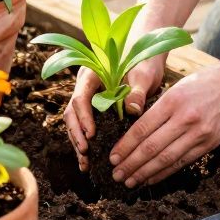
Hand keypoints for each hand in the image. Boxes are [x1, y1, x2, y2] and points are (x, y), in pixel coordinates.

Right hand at [63, 53, 166, 171]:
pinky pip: (84, 128)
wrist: (146, 57)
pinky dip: (85, 143)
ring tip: (85, 162)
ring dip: (78, 142)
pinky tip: (88, 162)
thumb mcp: (143, 75)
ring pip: (75, 122)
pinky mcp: (94, 110)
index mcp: (92, 73)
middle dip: (77, 133)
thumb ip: (137, 90)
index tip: (91, 133)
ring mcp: (88, 99)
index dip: (84, 116)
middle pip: (72, 112)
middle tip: (85, 152)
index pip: (81, 96)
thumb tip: (132, 110)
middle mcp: (85, 87)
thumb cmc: (144, 62)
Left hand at [110, 62, 219, 187]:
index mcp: (172, 101)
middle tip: (116, 174)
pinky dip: (165, 173)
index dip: (125, 146)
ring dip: (145, 173)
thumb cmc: (205, 81)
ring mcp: (199, 133)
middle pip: (151, 147)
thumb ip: (159, 108)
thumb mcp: (178, 87)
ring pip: (166, 159)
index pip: (142, 128)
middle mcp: (185, 118)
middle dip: (131, 164)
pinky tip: (152, 179)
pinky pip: (183, 162)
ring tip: (130, 181)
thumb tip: (136, 131)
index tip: (113, 157)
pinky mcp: (210, 143)